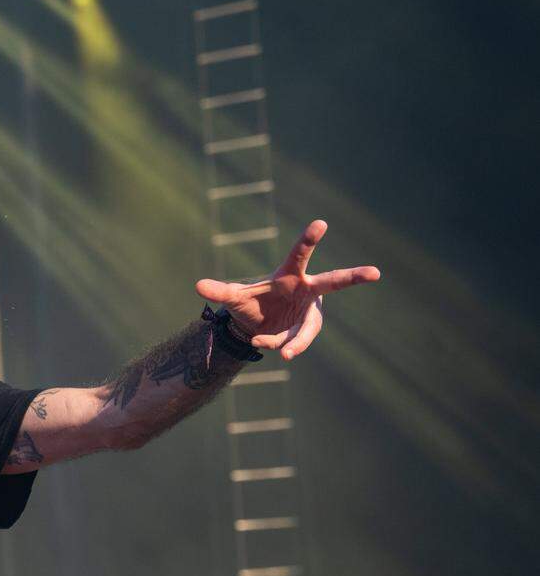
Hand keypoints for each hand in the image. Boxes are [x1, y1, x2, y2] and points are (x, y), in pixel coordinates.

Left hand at [195, 220, 380, 359]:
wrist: (254, 325)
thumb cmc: (250, 302)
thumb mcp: (233, 297)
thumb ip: (219, 291)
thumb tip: (198, 286)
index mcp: (290, 275)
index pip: (300, 254)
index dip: (309, 240)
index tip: (321, 223)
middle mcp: (306, 290)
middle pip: (333, 281)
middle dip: (354, 277)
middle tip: (376, 272)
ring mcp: (309, 312)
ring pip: (311, 327)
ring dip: (297, 340)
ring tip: (286, 353)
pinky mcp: (304, 332)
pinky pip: (296, 341)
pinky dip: (279, 345)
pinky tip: (261, 344)